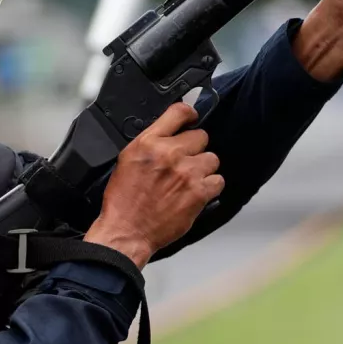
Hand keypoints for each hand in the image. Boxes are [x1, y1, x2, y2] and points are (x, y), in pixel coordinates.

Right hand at [84, 103, 223, 267]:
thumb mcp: (127, 159)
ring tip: (190, 179)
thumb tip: (170, 131)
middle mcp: (169, 154)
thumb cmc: (123, 200)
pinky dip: (210, 186)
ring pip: (212, 159)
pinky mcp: (198, 193)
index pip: (179, 112)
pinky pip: (218, 181)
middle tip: (184, 161)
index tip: (192, 119)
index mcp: (149, 142)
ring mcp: (186, 173)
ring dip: (204, 168)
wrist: (126, 231)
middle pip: (201, 136)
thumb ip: (151, 142)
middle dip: (194, 148)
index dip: (190, 114)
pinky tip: (197, 192)